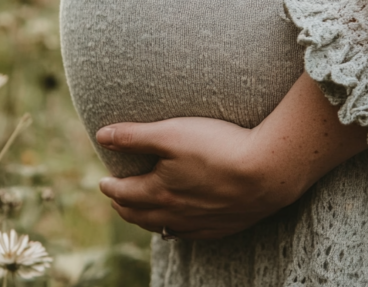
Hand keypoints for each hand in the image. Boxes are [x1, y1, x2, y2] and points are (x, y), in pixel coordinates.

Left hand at [96, 117, 300, 239]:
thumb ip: (135, 135)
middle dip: (124, 206)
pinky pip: (190, 234)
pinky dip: (176, 230)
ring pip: (164, 227)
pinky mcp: (223, 225)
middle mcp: (175, 213)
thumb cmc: (218, 147)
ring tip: (141, 213)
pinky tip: (178, 227)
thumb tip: (101, 135)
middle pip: (141, 214)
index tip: (103, 181)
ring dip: (147, 220)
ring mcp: (200, 222)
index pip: (124, 193)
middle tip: (116, 198)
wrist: (266, 171)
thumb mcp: (172, 133)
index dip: (111, 186)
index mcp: (158, 191)